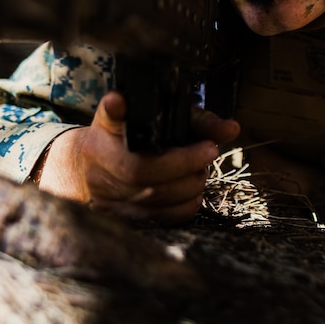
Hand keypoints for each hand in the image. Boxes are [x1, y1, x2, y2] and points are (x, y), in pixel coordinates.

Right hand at [35, 91, 239, 223]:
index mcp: (105, 134)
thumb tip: (232, 129)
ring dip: (189, 184)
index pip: (109, 123)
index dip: (115, 112)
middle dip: (185, 162)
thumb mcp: (162, 121)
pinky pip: (157, 219)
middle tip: (209, 151)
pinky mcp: (117, 219)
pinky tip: (193, 193)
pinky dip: (184, 207)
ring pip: (152, 198)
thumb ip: (198, 122)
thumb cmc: (139, 141)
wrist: (92, 170)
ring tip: (200, 171)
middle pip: (142, 170)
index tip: (124, 103)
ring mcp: (104, 197)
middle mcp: (98, 165)